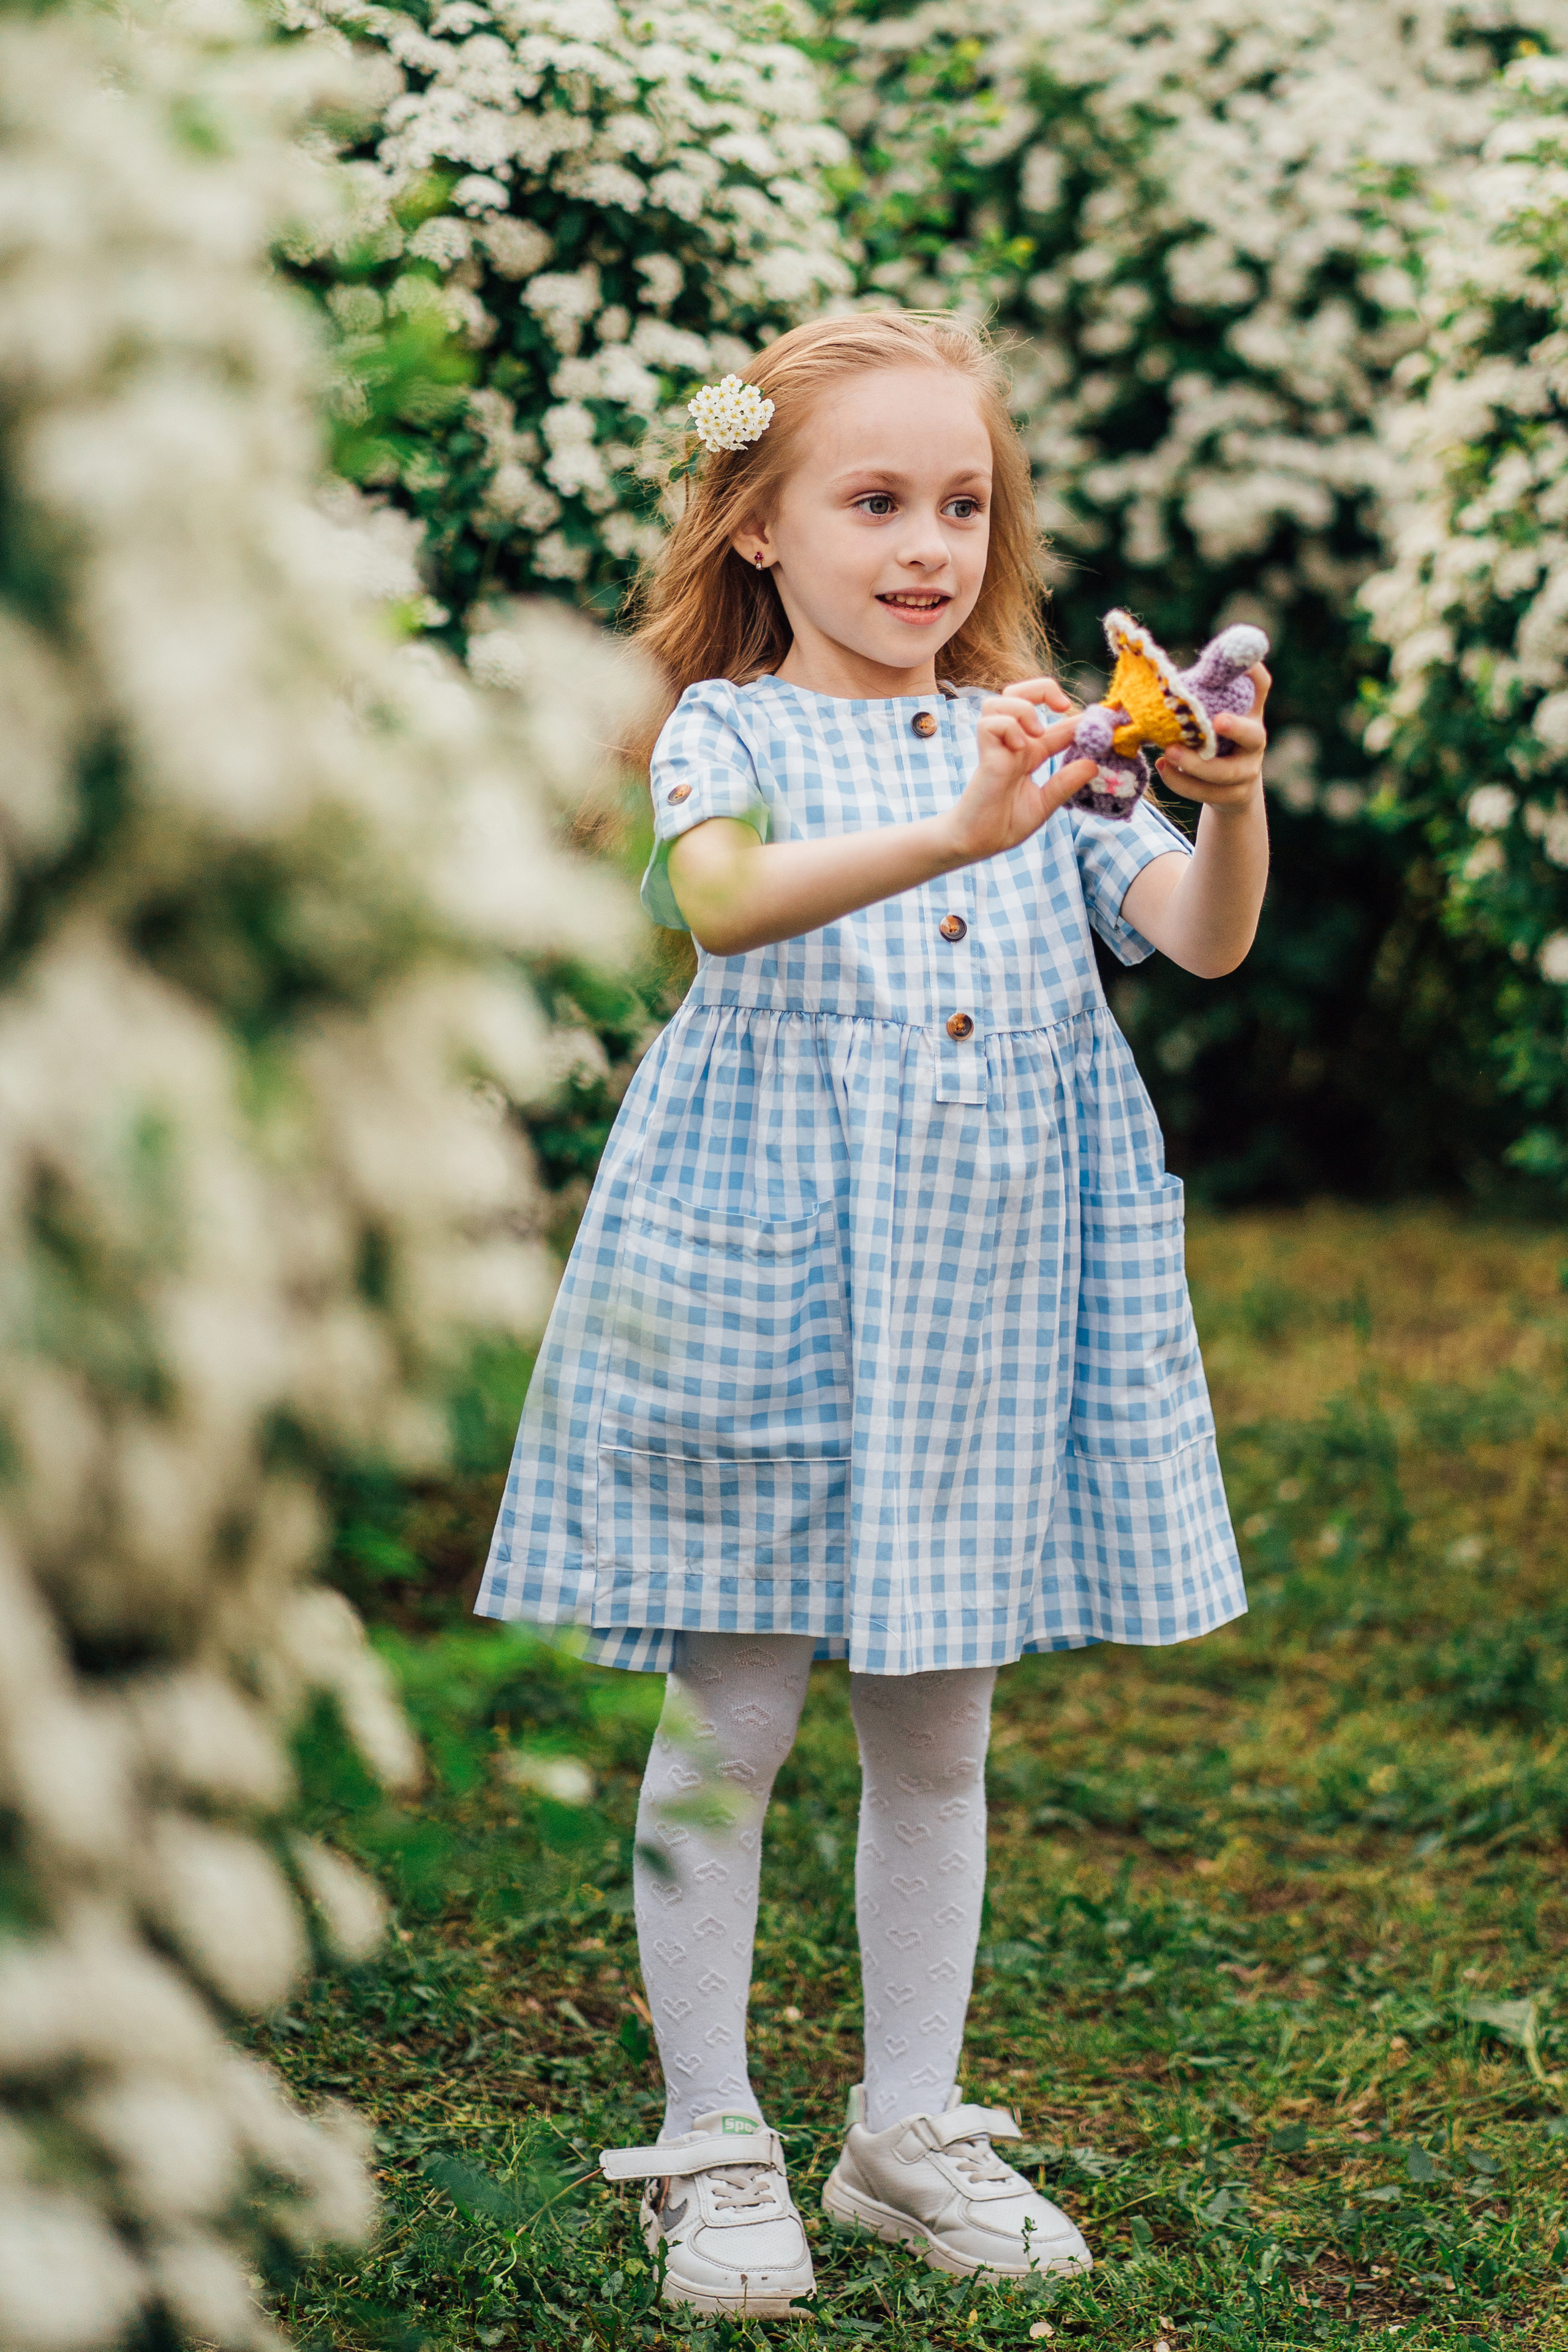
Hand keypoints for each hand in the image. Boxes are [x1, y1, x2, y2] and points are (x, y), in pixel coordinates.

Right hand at [942, 676, 1098, 864]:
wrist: (976, 843)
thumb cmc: (1002, 825)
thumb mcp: (1044, 804)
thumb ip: (1066, 783)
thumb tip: (1093, 764)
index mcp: (1031, 754)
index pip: (1057, 725)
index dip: (1078, 718)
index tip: (1100, 721)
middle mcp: (1015, 745)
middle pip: (1021, 693)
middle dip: (1044, 689)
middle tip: (1062, 707)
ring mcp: (999, 747)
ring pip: (1002, 699)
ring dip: (1024, 708)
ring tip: (1037, 733)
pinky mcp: (986, 756)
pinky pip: (991, 723)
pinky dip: (1009, 728)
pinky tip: (1018, 748)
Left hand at [1154, 663, 1271, 810]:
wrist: (1229, 789)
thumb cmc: (1212, 742)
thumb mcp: (1209, 717)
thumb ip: (1198, 698)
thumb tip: (1165, 680)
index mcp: (1249, 714)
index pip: (1260, 687)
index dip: (1254, 675)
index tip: (1242, 667)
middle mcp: (1255, 741)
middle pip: (1253, 735)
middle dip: (1234, 729)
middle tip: (1214, 721)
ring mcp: (1248, 771)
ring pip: (1225, 773)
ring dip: (1194, 765)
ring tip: (1167, 754)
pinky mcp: (1234, 796)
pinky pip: (1208, 793)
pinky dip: (1182, 782)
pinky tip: (1163, 768)